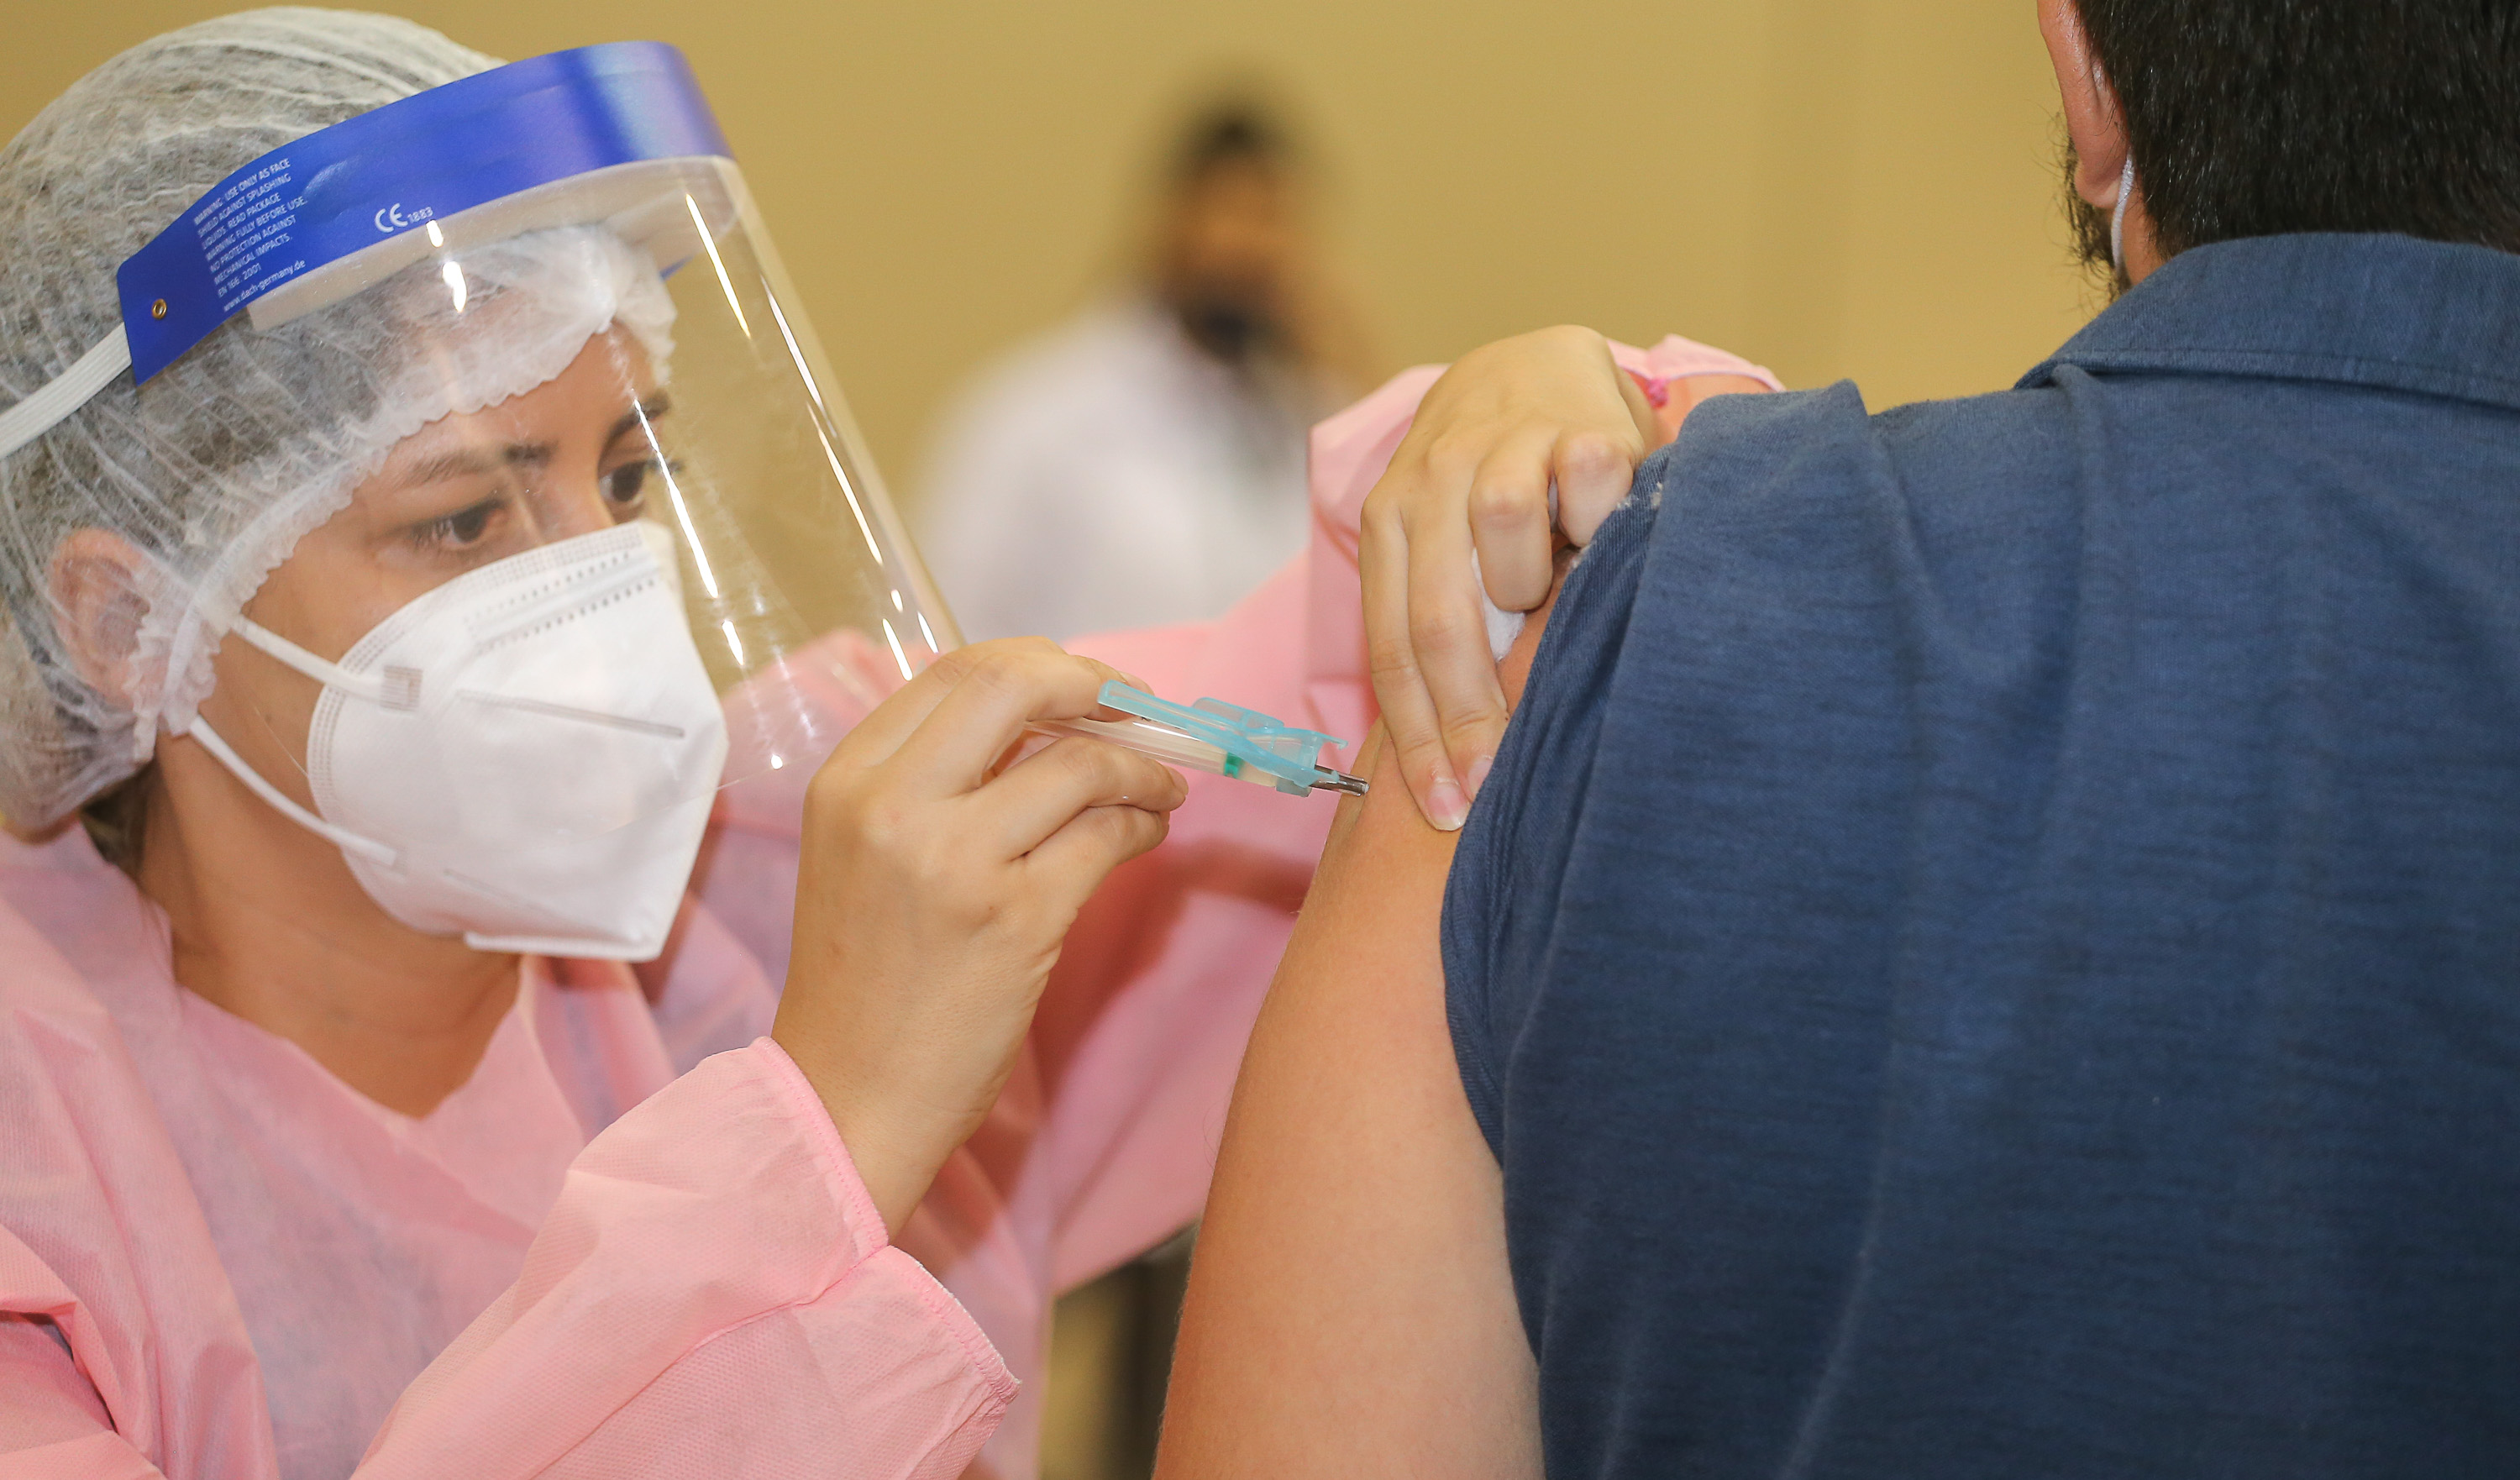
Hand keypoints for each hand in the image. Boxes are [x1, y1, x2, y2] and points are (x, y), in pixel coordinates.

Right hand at [771, 639, 1188, 1233]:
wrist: (845, 1098)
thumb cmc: (864, 982)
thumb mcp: (862, 855)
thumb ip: (928, 781)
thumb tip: (1044, 717)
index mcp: (848, 781)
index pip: (955, 670)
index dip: (1039, 664)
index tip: (1086, 684)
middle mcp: (894, 807)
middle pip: (1015, 685)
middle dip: (1094, 685)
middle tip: (1137, 710)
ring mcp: (956, 861)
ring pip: (1080, 763)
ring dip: (1141, 767)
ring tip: (1160, 788)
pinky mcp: (1017, 919)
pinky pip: (1106, 836)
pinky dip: (1144, 821)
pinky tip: (1150, 833)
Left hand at [1359, 326, 1767, 827]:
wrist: (1533, 363)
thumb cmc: (1488, 482)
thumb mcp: (1441, 543)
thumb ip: (1435, 622)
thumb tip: (1453, 759)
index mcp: (1389, 522)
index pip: (1392, 647)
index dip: (1418, 737)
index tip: (1443, 808)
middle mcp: (1433, 479)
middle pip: (1441, 615)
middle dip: (1467, 714)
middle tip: (1493, 782)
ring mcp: (1505, 444)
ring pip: (1505, 531)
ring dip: (1529, 584)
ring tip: (1545, 595)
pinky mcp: (1579, 422)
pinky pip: (1586, 483)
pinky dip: (1595, 520)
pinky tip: (1600, 537)